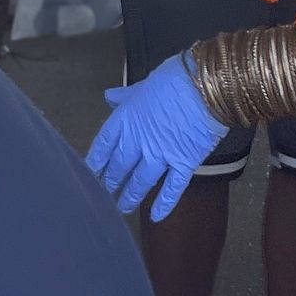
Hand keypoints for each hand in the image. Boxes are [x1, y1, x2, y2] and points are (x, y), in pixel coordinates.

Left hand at [86, 54, 227, 220]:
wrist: (207, 87)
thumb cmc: (176, 78)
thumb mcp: (145, 83)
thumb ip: (127, 95)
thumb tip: (109, 96)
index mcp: (126, 118)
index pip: (103, 143)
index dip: (95, 159)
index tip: (89, 171)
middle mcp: (139, 140)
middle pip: (120, 165)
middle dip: (112, 180)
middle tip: (106, 192)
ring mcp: (160, 154)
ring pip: (140, 181)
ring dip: (130, 196)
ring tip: (122, 207)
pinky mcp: (183, 164)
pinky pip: (171, 188)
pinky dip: (163, 204)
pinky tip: (155, 216)